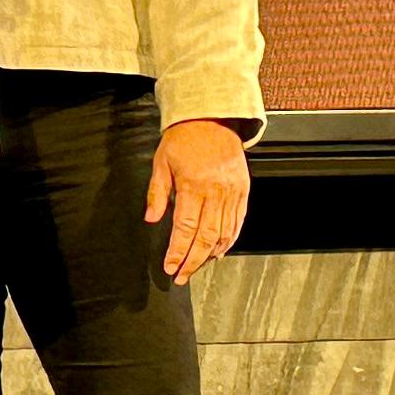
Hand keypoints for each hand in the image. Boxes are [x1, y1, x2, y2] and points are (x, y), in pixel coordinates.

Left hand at [145, 116, 248, 283]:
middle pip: (206, 237)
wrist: (211, 118)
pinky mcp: (243, 191)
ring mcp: (232, 192)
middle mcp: (216, 191)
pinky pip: (238, 222)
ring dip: (210, 254)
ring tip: (197, 266)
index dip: (177, 252)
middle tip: (182, 276)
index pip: (185, 228)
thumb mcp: (161, 162)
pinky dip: (229, 240)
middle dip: (193, 261)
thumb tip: (151, 219)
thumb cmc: (183, 138)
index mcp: (193, 185)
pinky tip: (218, 251)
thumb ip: (157, 193)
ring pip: (224, 234)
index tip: (170, 266)